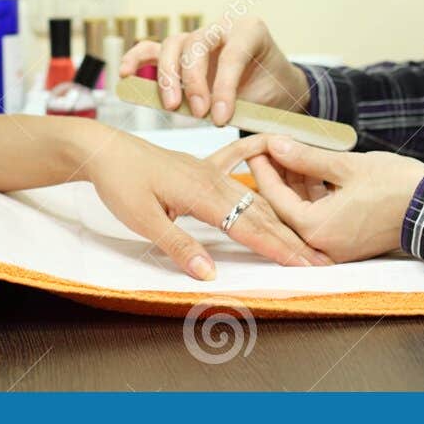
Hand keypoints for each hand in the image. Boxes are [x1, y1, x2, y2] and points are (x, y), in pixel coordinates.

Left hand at [80, 130, 331, 278]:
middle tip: (321, 258)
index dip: (278, 248)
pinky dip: (259, 173)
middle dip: (291, 238)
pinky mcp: (201, 167)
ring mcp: (209, 172)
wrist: (103, 149)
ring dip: (281, 217)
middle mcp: (212, 180)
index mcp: (201, 194)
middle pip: (259, 214)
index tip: (304, 264)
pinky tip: (273, 152)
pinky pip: (238, 171)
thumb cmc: (120, 183)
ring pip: (253, 197)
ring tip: (305, 235)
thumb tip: (209, 274)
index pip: (248, 227)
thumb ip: (178, 245)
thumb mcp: (143, 220)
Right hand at [118, 15, 308, 126]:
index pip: (231, 54)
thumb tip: (215, 118)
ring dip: (168, 77)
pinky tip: (125, 73)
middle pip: (196, 45)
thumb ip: (242, 105)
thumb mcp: (269, 96)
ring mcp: (198, 37)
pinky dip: (137, 59)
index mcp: (249, 31)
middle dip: (194, 82)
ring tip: (172, 106)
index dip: (224, 88)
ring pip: (173, 46)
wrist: (272, 85)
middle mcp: (221, 27)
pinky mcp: (179, 52)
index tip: (221, 118)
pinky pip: (153, 50)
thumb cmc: (271, 89)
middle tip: (199, 112)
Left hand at [205, 135, 423, 262]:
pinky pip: (317, 219)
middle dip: (276, 177)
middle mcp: (321, 246)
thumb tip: (276, 145)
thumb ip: (306, 158)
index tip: (254, 147)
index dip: (263, 169)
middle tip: (267, 149)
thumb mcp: (346, 166)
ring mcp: (334, 248)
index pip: (276, 198)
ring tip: (286, 153)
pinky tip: (307, 171)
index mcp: (317, 229)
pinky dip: (311, 196)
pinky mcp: (346, 243)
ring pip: (300, 214)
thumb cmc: (395, 185)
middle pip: (284, 209)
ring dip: (293, 185)